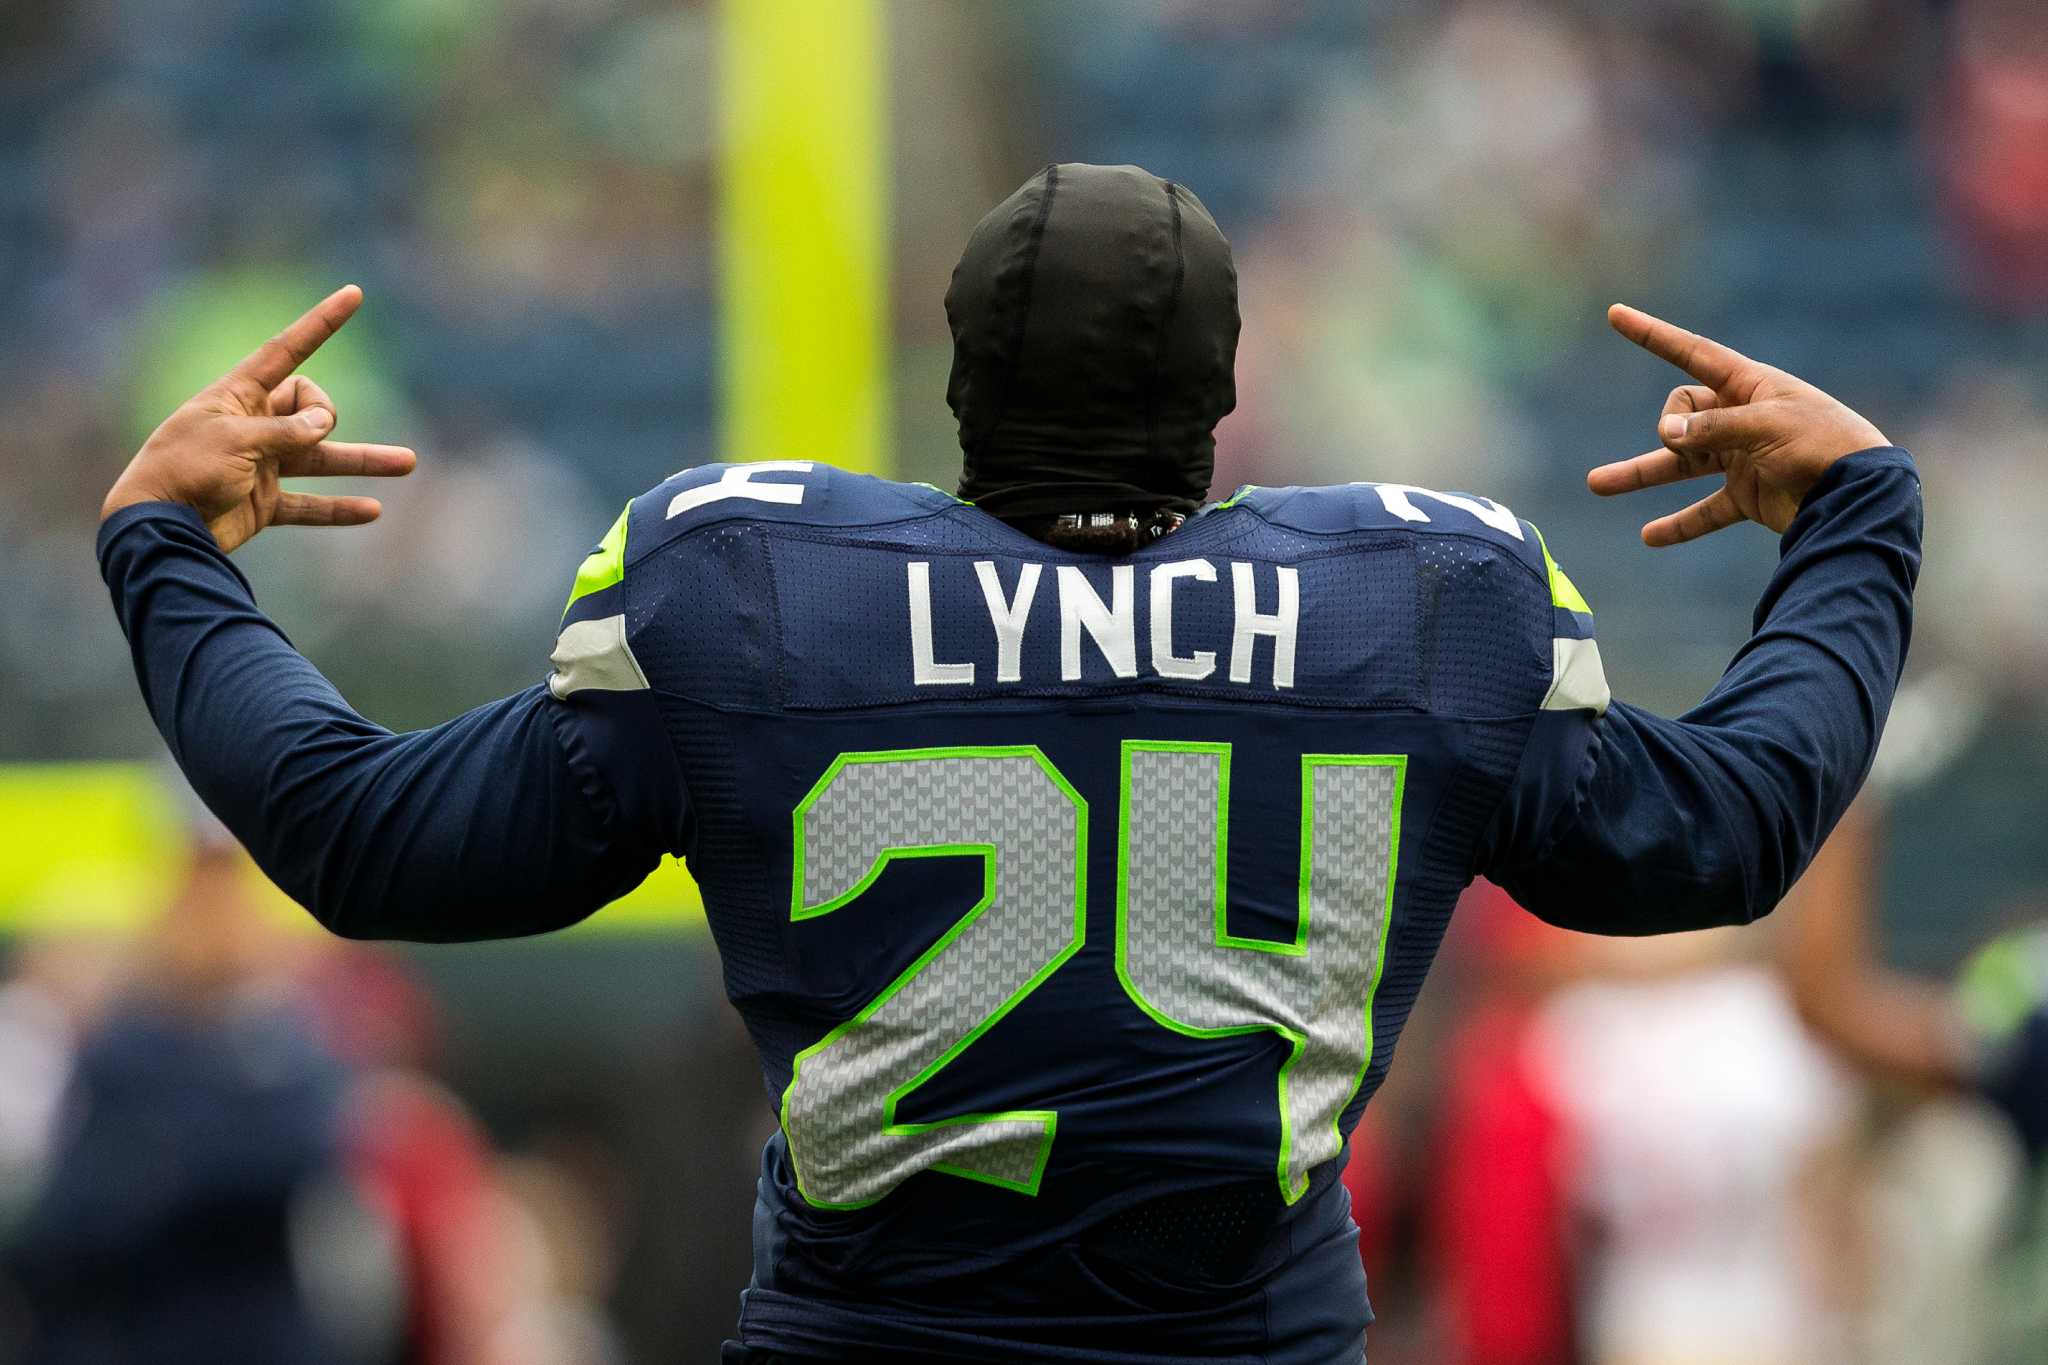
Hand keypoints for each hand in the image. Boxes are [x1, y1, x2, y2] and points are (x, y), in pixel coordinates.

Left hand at [100, 285, 416, 552]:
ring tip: (408, 463)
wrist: (158, 526)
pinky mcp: (265, 502)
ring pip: (323, 457)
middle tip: (311, 436)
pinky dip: (339, 508)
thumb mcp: (237, 440)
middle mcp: (253, 424)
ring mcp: (262, 465)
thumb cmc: (186, 470)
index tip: (353, 295)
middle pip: (309, 405)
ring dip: (365, 460)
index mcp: (237, 395)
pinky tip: (372, 510)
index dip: (322, 322)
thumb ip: (286, 432)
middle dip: (322, 416)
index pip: (287, 350)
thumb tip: (326, 427)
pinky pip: (311, 503)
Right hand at [1589, 303, 1888, 545]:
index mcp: (1751, 385)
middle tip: (1675, 443)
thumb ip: (1713, 429)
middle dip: (1670, 427)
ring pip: (1679, 463)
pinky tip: (1651, 537)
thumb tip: (1666, 436)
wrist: (1861, 495)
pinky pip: (1704, 509)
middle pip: (1683, 413)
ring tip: (1596, 483)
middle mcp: (1742, 417)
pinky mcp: (1747, 495)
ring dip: (1640, 474)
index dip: (1652, 335)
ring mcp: (1743, 458)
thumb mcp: (1766, 427)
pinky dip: (1680, 523)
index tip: (1616, 315)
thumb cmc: (1821, 446)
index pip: (1691, 353)